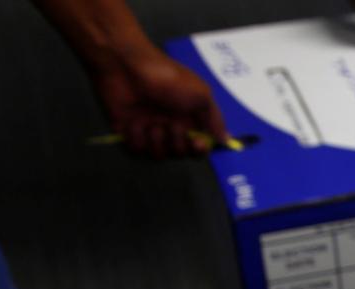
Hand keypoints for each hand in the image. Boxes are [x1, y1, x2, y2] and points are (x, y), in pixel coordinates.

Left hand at [92, 42, 228, 157]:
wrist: (127, 67)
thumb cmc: (168, 79)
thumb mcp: (201, 94)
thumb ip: (215, 120)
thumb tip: (226, 140)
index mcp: (189, 118)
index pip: (200, 145)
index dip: (200, 149)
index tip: (197, 143)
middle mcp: (171, 126)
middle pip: (181, 153)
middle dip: (178, 143)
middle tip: (171, 125)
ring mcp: (150, 129)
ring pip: (159, 155)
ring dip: (157, 141)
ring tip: (150, 122)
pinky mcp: (129, 132)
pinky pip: (137, 150)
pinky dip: (136, 139)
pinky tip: (134, 123)